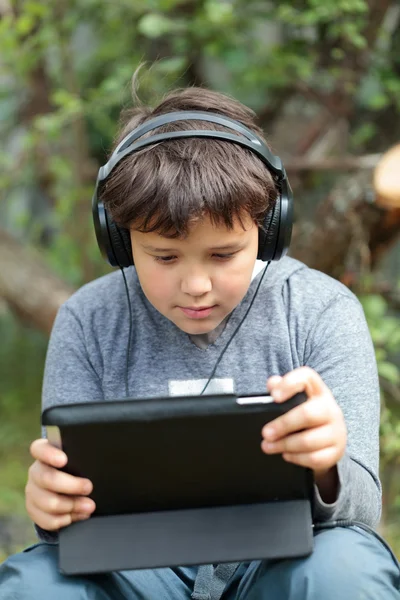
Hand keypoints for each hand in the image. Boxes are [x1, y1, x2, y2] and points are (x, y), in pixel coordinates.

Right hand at [25, 438, 95, 530]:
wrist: (67, 488)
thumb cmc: (77, 468)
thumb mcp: (79, 459)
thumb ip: (83, 458)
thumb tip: (101, 458)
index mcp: (44, 453)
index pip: (39, 449)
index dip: (49, 454)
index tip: (64, 460)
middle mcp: (36, 471)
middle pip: (47, 478)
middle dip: (71, 485)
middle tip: (89, 487)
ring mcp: (32, 491)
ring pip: (48, 502)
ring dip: (72, 506)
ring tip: (89, 506)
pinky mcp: (34, 510)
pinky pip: (48, 520)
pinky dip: (66, 519)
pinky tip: (78, 515)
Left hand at [261, 367, 346, 498]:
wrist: (332, 438)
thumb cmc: (307, 415)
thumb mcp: (297, 400)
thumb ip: (282, 388)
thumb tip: (272, 384)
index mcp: (319, 391)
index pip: (308, 377)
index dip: (290, 383)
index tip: (274, 396)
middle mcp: (330, 409)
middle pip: (307, 414)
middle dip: (283, 424)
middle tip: (265, 433)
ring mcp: (336, 431)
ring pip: (308, 441)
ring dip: (284, 445)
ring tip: (268, 446)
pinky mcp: (336, 451)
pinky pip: (314, 458)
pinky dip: (296, 458)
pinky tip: (286, 455)